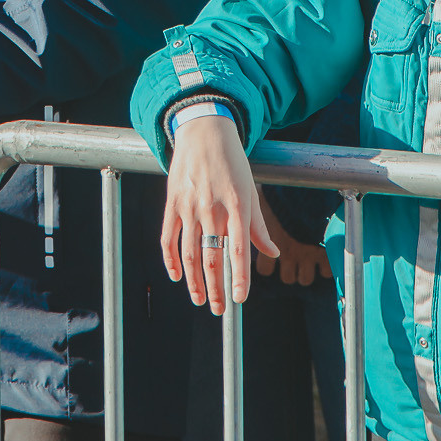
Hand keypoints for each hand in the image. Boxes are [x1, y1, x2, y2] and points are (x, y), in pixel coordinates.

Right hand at [160, 113, 277, 314]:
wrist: (204, 130)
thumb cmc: (232, 162)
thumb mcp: (251, 190)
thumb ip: (258, 226)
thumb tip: (272, 253)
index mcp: (237, 204)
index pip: (240, 249)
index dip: (240, 277)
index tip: (240, 299)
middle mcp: (212, 207)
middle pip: (213, 257)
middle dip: (216, 288)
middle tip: (219, 310)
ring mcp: (189, 206)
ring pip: (190, 253)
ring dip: (194, 281)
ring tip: (199, 300)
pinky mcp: (172, 202)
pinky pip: (168, 237)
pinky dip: (171, 260)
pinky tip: (177, 276)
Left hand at [254, 189, 329, 286]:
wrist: (313, 197)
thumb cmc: (285, 195)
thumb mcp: (264, 202)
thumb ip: (258, 215)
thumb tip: (244, 209)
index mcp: (273, 244)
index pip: (265, 270)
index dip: (268, 264)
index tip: (273, 257)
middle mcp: (289, 254)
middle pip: (287, 277)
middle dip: (290, 269)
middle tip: (294, 257)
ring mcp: (308, 257)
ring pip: (304, 279)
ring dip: (306, 271)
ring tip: (308, 256)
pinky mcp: (326, 257)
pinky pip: (325, 272)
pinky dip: (325, 266)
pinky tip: (323, 254)